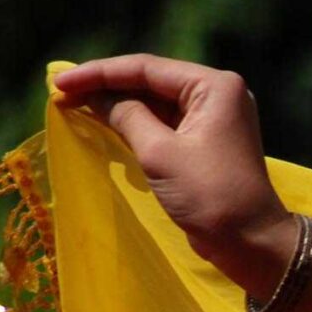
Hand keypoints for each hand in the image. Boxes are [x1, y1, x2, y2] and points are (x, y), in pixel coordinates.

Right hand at [51, 54, 296, 288]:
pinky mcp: (207, 140)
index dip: (99, 73)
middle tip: (62, 91)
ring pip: (155, 101)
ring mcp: (214, 118)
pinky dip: (134, 121)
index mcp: (214, 86)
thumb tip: (97, 96)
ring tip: (74, 104)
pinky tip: (103, 120)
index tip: (60, 82)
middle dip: (106, 86)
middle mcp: (218, 94)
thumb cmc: (210, 195)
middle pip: (150, 81)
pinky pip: (164, 122)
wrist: (251, 242)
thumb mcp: (159, 151)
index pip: (146, 68)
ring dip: (117, 103)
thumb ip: (125, 115)